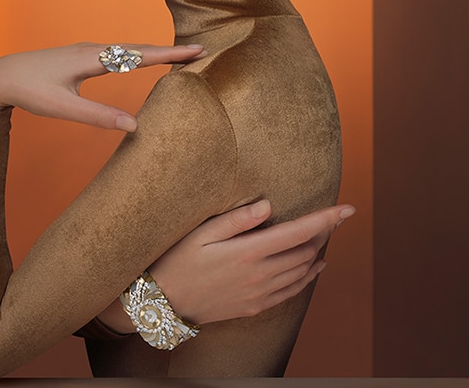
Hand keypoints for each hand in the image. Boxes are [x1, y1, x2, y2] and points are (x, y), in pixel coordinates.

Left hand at [0, 42, 204, 130]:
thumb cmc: (29, 91)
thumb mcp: (63, 108)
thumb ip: (98, 117)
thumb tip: (134, 126)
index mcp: (92, 59)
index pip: (139, 55)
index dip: (169, 55)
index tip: (196, 51)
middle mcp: (93, 49)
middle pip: (139, 48)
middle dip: (169, 50)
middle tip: (199, 51)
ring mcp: (87, 50)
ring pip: (128, 49)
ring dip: (154, 51)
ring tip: (178, 55)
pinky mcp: (82, 56)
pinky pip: (117, 52)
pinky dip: (137, 54)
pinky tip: (140, 59)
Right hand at [149, 200, 355, 324]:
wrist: (163, 302)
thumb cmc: (179, 260)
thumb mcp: (202, 233)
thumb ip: (237, 219)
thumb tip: (268, 205)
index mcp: (249, 252)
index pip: (299, 232)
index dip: (326, 219)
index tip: (347, 209)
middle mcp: (260, 275)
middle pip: (305, 251)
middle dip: (325, 232)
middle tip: (335, 216)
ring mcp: (259, 294)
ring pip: (302, 271)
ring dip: (318, 252)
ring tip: (326, 236)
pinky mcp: (254, 306)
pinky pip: (291, 292)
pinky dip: (308, 277)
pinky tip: (314, 268)